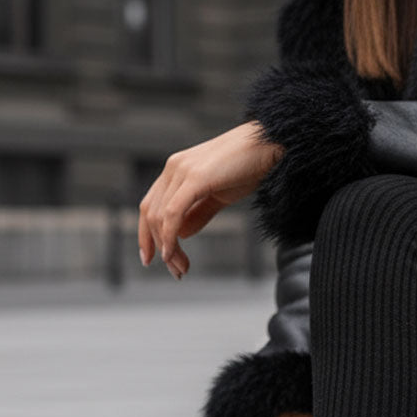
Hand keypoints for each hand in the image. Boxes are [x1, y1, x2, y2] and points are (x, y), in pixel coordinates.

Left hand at [138, 121, 283, 277]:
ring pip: (160, 217)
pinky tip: (173, 253)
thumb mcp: (220, 195)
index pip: (150, 205)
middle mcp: (173, 167)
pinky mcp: (195, 177)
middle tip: (176, 271)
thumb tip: (180, 234)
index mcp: (176, 169)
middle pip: (151, 214)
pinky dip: (170, 236)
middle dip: (159, 247)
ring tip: (181, 268)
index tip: (152, 258)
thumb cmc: (249, 166)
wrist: (270, 144)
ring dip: (168, 248)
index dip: (146, 234)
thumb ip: (198, 213)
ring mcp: (182, 170)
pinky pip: (173, 213)